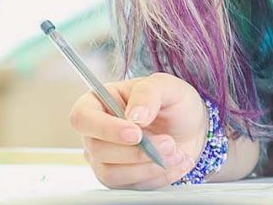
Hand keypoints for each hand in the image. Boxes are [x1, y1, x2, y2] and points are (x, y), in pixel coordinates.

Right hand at [68, 72, 207, 188]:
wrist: (190, 126)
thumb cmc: (172, 102)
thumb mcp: (166, 86)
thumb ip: (148, 93)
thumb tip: (135, 116)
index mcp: (99, 102)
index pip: (82, 118)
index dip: (105, 129)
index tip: (136, 132)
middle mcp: (96, 133)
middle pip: (98, 150)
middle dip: (136, 151)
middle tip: (168, 142)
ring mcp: (105, 159)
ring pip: (111, 174)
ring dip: (147, 167)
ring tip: (176, 152)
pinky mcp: (120, 179)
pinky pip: (130, 187)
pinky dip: (158, 176)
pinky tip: (177, 162)